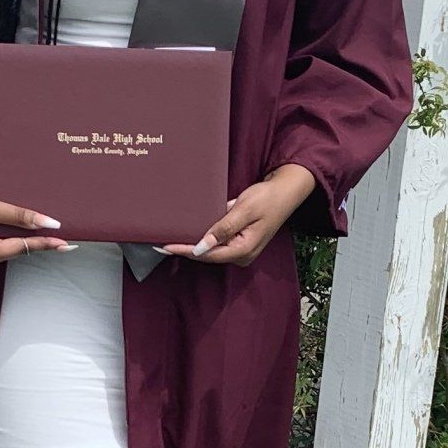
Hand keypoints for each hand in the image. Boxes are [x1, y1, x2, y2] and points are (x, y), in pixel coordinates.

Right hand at [0, 171, 72, 270]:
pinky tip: (21, 226)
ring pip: (9, 246)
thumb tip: (47, 223)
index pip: (22, 247)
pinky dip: (10, 234)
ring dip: (22, 235)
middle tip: (62, 238)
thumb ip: (20, 216)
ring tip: (44, 231)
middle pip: (16, 248)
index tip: (66, 244)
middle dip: (35, 240)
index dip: (46, 244)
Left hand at [159, 163, 316, 266]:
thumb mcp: (244, 210)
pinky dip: (203, 239)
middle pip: (207, 255)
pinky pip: (218, 243)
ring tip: (170, 240)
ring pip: (211, 250)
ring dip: (192, 244)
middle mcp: (242, 254)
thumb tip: (202, 245)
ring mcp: (242, 250)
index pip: (207, 253)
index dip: (184, 250)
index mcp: (244, 250)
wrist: (287, 191)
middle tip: (160, 244)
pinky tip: (189, 234)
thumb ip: (223, 228)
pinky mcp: (240, 242)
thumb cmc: (268, 198)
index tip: (165, 246)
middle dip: (185, 249)